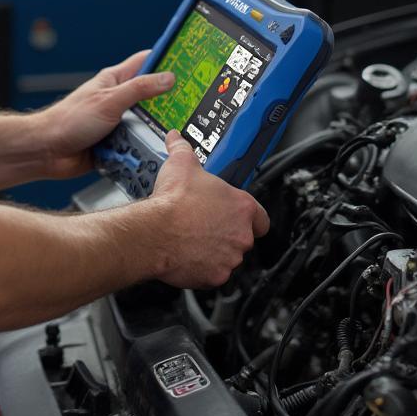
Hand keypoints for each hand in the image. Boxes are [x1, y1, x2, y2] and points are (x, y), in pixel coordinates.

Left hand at [38, 50, 174, 178]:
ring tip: (170, 132)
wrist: (47, 152)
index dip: (166, 59)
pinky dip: (144, 149)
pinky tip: (153, 152)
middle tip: (188, 104)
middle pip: (152, 96)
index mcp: (115, 81)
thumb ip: (139, 89)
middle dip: (168, 102)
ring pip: (147, 123)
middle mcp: (118, 100)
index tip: (187, 59)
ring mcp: (118, 122)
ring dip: (155, 130)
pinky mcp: (116, 144)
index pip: (145, 62)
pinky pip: (138, 145)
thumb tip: (167, 77)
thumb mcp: (109, 100)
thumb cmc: (68, 120)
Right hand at [149, 130, 269, 288]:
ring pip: (228, 256)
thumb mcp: (180, 163)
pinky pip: (213, 273)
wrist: (156, 232)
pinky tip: (187, 253)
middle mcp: (242, 234)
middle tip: (205, 222)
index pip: (261, 217)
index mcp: (242, 207)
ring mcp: (230, 258)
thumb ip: (182, 147)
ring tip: (193, 237)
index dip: (248, 216)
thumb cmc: (173, 201)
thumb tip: (176, 138)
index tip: (233, 213)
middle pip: (242, 236)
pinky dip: (202, 266)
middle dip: (226, 231)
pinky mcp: (215, 277)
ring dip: (215, 249)